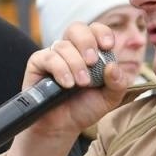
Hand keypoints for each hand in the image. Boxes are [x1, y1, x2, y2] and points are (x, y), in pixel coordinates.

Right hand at [11, 20, 134, 153]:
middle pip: (76, 28)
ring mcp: (53, 55)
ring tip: (81, 84)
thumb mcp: (109, 98)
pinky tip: (67, 84)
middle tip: (92, 62)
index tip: (108, 46)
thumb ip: (118, 83)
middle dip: (87, 42)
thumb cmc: (84, 108)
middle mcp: (70, 49)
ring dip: (75, 64)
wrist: (62, 127)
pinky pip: (48, 57)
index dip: (102, 32)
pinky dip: (60, 70)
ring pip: (63, 46)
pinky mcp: (37, 64)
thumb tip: (113, 66)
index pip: (95, 30)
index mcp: (89, 51)